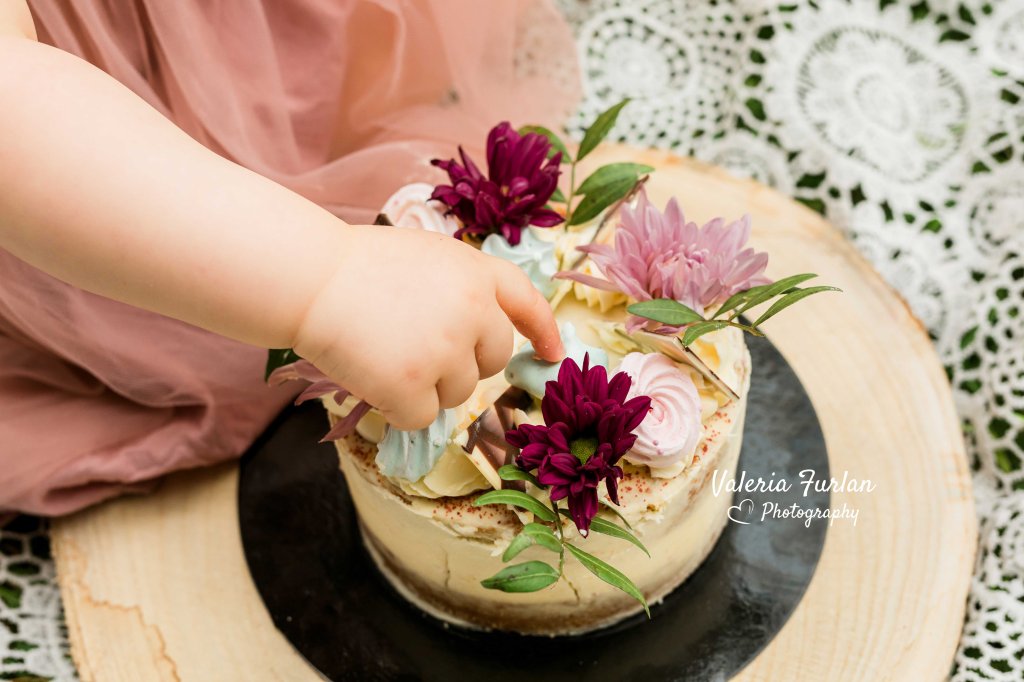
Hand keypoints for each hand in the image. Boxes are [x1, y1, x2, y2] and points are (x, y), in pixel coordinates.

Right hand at [293, 225, 563, 429]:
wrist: (309, 278)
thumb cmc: (354, 265)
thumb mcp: (425, 256)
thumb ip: (460, 288)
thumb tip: (475, 336)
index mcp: (476, 272)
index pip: (526, 303)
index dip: (543, 331)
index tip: (551, 354)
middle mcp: (473, 311)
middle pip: (492, 360)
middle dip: (463, 364)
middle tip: (416, 349)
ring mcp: (446, 349)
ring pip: (457, 394)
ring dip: (426, 387)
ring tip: (385, 353)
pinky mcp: (415, 385)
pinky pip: (421, 418)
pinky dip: (398, 409)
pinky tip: (371, 377)